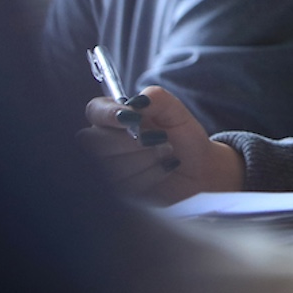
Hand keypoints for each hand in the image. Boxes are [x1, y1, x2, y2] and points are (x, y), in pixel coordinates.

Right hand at [77, 85, 244, 204]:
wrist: (198, 168)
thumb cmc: (183, 135)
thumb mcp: (175, 111)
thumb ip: (156, 98)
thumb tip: (137, 101)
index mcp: (115, 117)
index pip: (94, 111)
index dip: (108, 114)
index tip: (130, 118)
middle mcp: (105, 144)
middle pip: (95, 143)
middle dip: (131, 142)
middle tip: (161, 138)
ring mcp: (108, 171)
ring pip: (110, 167)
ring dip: (146, 159)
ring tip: (167, 152)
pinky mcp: (117, 194)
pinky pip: (124, 187)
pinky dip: (150, 176)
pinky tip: (164, 169)